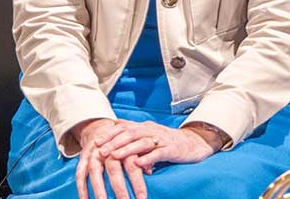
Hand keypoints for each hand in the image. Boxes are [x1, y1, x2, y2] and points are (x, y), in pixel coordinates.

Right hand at [72, 119, 135, 198]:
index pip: (132, 166)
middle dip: (119, 188)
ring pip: (95, 171)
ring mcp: (93, 153)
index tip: (142, 198)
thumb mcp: (133, 147)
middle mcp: (108, 149)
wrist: (99, 128)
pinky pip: (80, 174)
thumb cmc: (121, 143)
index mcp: (123, 147)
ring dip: (98, 189)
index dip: (137, 183)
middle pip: (113, 169)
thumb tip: (149, 170)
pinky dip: (81, 188)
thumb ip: (142, 158)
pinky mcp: (82, 158)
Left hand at [96, 120, 215, 172]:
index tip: (95, 142)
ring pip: (142, 142)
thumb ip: (133, 131)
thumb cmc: (167, 141)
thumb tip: (114, 124)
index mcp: (143, 126)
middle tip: (101, 150)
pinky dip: (149, 158)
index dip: (108, 134)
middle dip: (114, 142)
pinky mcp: (173, 149)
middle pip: (130, 133)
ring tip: (115, 156)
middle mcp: (151, 130)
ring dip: (127, 149)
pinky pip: (159, 153)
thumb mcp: (148, 134)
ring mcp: (162, 139)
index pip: (123, 127)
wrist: (194, 143)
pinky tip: (140, 164)